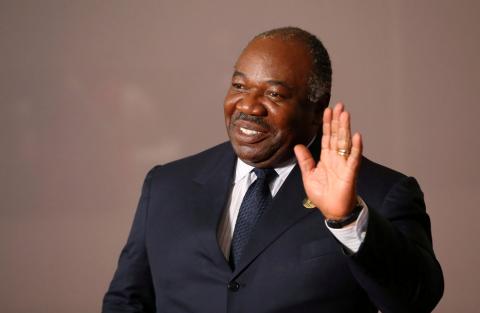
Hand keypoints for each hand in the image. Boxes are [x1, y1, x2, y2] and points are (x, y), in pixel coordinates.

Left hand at [294, 103, 362, 219]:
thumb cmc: (322, 194)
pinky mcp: (350, 173)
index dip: (327, 123)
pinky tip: (357, 136)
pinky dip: (356, 147)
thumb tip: (298, 146)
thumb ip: (305, 160)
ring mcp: (344, 164)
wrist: (332, 210)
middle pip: (337, 135)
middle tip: (339, 105)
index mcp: (326, 158)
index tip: (328, 110)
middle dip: (337, 120)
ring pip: (345, 142)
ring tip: (346, 114)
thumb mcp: (309, 175)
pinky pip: (354, 158)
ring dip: (345, 128)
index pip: (327, 137)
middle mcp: (336, 158)